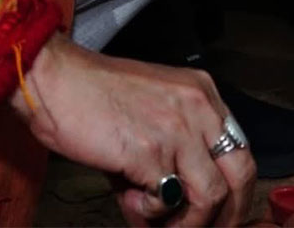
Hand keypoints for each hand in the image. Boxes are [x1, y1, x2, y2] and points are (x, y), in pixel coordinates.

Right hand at [14, 36, 254, 225]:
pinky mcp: (151, 152)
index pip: (239, 148)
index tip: (221, 214)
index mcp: (201, 92)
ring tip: (155, 219)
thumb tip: (174, 205)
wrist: (52, 80)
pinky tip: (129, 199)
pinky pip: (169, 201)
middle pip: (241, 172)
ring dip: (187, 222)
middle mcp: (197, 106)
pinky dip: (151, 212)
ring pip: (212, 195)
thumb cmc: (90, 95)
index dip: (234, 190)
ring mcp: (177, 129)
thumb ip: (171, 153)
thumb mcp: (148, 111)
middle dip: (228, 214)